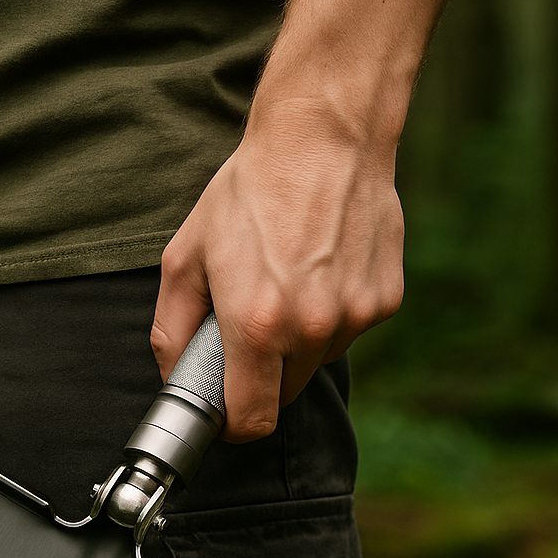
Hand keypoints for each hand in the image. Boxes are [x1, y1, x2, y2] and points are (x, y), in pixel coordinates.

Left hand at [151, 94, 403, 442]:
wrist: (324, 135)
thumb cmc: (249, 191)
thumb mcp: (186, 256)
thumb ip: (172, 327)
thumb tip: (173, 374)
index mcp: (258, 326)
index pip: (253, 420)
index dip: (236, 422)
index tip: (228, 407)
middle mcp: (312, 329)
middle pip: (286, 392)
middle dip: (264, 372)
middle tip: (250, 322)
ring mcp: (355, 316)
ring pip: (319, 358)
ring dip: (300, 339)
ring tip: (288, 278)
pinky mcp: (386, 299)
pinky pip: (350, 328)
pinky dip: (334, 311)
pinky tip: (321, 265)